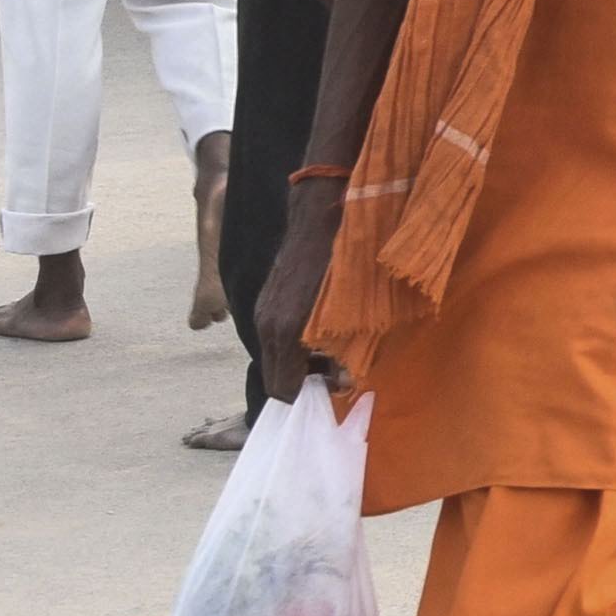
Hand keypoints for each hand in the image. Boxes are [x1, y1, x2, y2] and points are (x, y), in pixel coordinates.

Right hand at [252, 195, 340, 401]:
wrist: (319, 216)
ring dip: (299, 364)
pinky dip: (293, 344)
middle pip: (275, 375)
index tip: (333, 394)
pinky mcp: (267, 299)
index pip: (282, 388)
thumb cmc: (345, 261)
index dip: (306, 399)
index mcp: (285, 332)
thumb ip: (346, 350)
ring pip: (274, 355)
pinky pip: (274, 335)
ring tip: (333, 356)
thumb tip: (345, 383)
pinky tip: (320, 334)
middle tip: (337, 377)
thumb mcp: (351, 311)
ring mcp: (263, 311)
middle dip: (303, 383)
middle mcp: (267, 325)